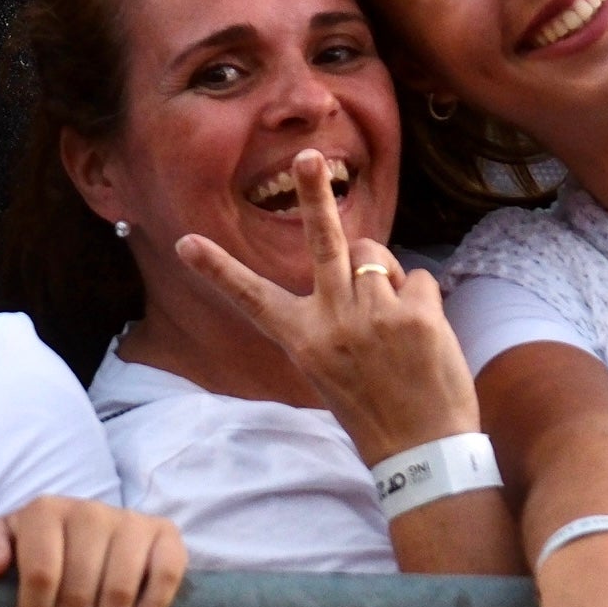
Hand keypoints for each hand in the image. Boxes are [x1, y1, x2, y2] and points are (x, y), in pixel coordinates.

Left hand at [0, 496, 186, 606]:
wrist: (91, 527)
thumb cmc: (40, 544)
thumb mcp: (5, 537)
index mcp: (45, 512)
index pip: (40, 574)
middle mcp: (89, 512)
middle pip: (78, 589)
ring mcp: (130, 522)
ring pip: (118, 590)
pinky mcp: (165, 535)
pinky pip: (165, 574)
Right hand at [174, 150, 477, 466]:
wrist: (421, 450)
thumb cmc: (376, 409)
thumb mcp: (331, 368)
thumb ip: (335, 314)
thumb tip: (359, 263)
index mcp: (302, 339)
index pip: (252, 297)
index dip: (217, 269)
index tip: (185, 242)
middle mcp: (331, 320)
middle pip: (322, 243)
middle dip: (313, 194)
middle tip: (309, 156)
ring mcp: (373, 314)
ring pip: (377, 255)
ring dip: (387, 276)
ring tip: (395, 325)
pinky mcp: (414, 313)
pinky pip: (418, 278)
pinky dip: (422, 300)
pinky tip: (422, 337)